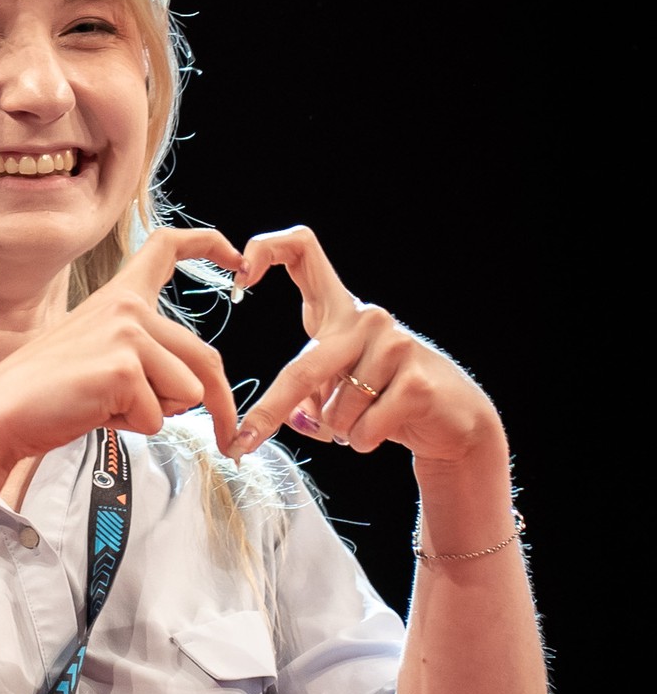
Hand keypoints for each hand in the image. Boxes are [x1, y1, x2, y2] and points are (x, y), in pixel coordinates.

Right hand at [0, 227, 243, 465]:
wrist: (3, 412)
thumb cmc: (49, 392)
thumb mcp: (103, 359)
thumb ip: (148, 358)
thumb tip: (196, 392)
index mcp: (119, 296)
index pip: (167, 249)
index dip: (209, 246)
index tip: (238, 257)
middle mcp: (127, 306)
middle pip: (205, 357)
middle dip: (219, 406)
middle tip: (225, 438)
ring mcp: (127, 335)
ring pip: (187, 393)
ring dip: (155, 414)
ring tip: (106, 405)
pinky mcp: (124, 369)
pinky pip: (159, 417)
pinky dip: (133, 427)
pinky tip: (96, 412)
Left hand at [225, 226, 505, 470]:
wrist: (452, 419)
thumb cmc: (383, 400)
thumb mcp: (333, 394)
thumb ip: (304, 399)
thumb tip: (286, 419)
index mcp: (339, 309)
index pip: (303, 250)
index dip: (267, 250)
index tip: (240, 279)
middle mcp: (366, 317)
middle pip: (305, 368)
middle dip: (270, 410)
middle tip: (243, 441)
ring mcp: (394, 345)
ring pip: (335, 411)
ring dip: (341, 431)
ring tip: (366, 419)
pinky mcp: (415, 381)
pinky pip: (363, 429)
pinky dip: (363, 442)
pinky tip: (387, 429)